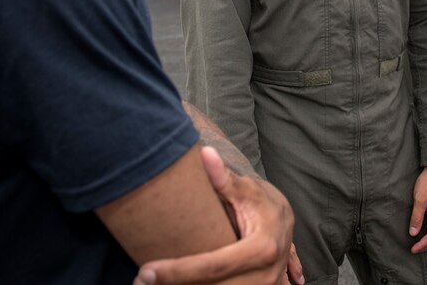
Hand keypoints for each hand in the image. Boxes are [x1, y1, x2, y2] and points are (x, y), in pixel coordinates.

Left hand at [135, 147, 301, 284]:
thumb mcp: (247, 189)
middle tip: (140, 281)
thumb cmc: (263, 203)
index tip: (146, 271)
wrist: (285, 221)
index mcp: (261, 248)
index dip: (178, 271)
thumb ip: (223, 177)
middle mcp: (265, 275)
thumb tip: (204, 154)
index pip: (212, 266)